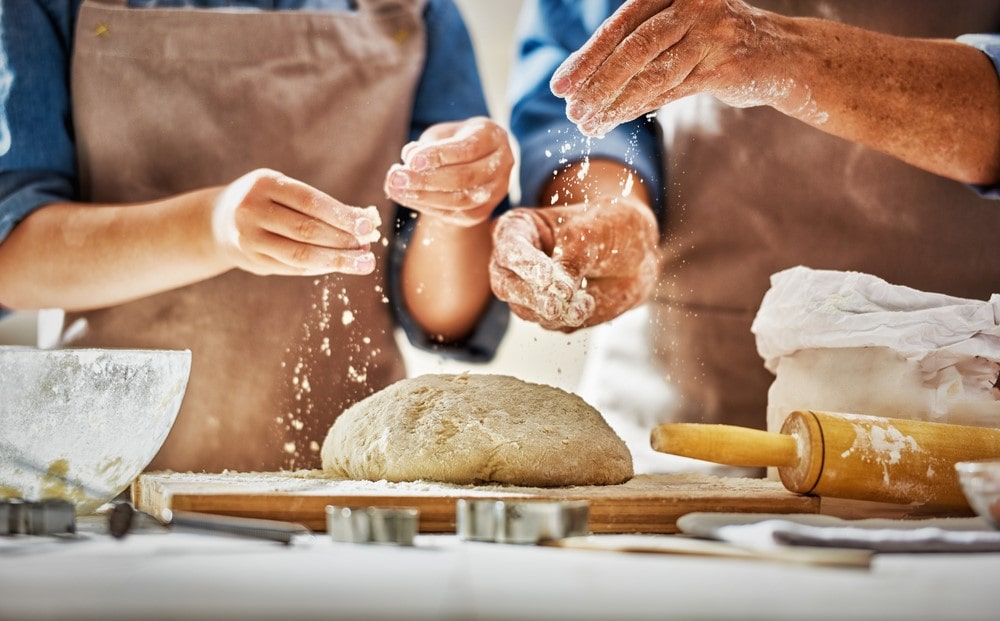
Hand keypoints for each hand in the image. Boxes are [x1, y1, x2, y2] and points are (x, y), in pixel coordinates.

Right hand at [211, 168, 381, 275]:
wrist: (218, 220)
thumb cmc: (266, 201)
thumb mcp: (284, 190)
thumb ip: (319, 205)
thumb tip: (365, 220)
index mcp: (264, 184)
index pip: (309, 202)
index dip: (341, 215)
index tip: (367, 226)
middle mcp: (251, 210)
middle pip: (306, 231)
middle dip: (342, 241)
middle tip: (368, 249)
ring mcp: (248, 238)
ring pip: (300, 255)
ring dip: (336, 260)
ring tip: (362, 263)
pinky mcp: (252, 261)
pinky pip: (292, 268)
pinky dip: (320, 268)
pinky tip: (338, 266)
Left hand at [384, 117, 514, 225]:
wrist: (477, 160)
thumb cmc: (456, 140)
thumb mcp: (443, 133)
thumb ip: (428, 144)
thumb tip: (408, 158)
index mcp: (493, 137)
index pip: (467, 149)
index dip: (438, 155)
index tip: (410, 159)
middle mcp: (502, 165)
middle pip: (464, 177)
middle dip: (427, 179)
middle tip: (397, 177)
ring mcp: (496, 191)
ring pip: (461, 201)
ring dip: (424, 197)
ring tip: (396, 189)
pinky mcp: (484, 211)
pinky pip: (456, 214)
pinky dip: (429, 207)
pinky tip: (408, 198)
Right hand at [489, 196, 659, 331]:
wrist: (638, 254)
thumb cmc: (610, 228)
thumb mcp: (593, 233)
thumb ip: (572, 260)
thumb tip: (559, 292)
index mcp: (518, 229)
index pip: (509, 248)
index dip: (525, 263)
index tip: (547, 276)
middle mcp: (516, 262)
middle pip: (505, 285)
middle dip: (531, 296)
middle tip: (554, 305)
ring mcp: (529, 291)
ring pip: (526, 310)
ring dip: (555, 311)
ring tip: (585, 302)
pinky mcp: (547, 313)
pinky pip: (550, 324)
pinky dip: (569, 318)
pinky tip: (589, 303)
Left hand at [550, 0, 793, 135]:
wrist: (781, 55)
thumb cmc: (715, 42)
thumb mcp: (676, 31)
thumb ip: (637, 45)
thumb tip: (582, 81)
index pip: (620, 25)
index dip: (587, 57)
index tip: (560, 86)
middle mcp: (692, 4)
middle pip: (632, 48)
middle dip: (596, 84)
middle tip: (570, 110)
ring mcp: (711, 32)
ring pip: (651, 73)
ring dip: (614, 102)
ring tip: (588, 124)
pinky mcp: (725, 64)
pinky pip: (673, 91)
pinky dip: (639, 108)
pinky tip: (616, 121)